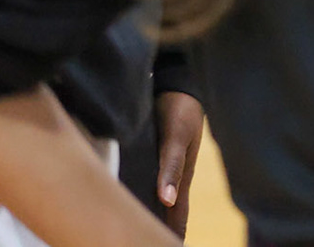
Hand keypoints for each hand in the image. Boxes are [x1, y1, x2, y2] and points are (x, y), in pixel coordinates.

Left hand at [155, 90, 203, 234]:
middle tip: (151, 243)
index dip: (175, 234)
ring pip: (157, 201)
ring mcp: (165, 167)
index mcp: (182, 176)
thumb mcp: (176, 135)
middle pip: (169, 213)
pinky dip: (143, 200)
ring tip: (141, 232)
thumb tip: (168, 201)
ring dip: (152, 217)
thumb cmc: (179, 107)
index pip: (179, 215)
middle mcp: (173, 176)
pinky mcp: (154, 157)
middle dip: (163, 230)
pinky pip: (148, 186)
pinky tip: (131, 204)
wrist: (176, 82)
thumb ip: (171, 165)